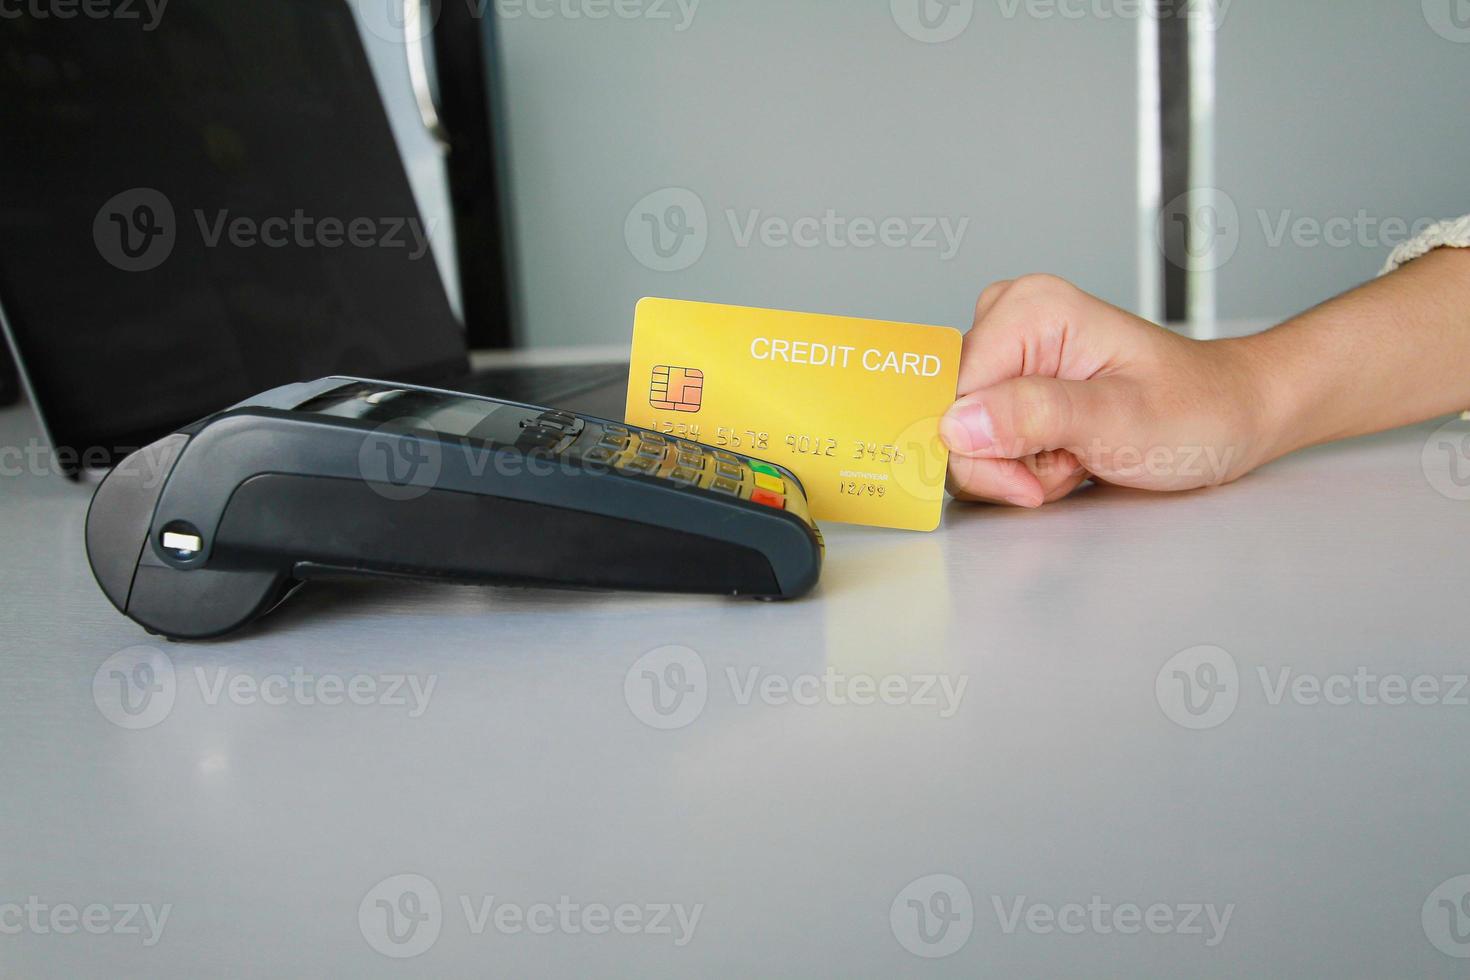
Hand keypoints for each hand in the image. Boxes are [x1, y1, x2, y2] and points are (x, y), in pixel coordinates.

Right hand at [941, 275, 1270, 507]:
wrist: (1232, 416)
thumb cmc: (1196, 410)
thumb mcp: (1120, 420)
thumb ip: (1036, 416)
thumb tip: (957, 422)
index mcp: (1031, 309)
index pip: (952, 394)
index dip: (981, 449)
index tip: (1031, 476)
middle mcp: (1011, 321)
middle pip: (952, 417)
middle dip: (1004, 461)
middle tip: (1070, 459)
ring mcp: (1010, 354)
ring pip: (965, 438)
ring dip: (1017, 467)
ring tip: (1077, 455)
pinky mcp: (1012, 384)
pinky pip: (983, 442)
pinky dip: (1022, 466)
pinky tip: (1067, 456)